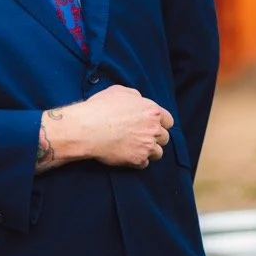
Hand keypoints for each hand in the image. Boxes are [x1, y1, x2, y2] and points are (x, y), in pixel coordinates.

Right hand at [39, 85, 172, 170]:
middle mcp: (153, 129)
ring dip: (149, 150)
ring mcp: (147, 146)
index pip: (168, 121)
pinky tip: (127, 154)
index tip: (151, 125)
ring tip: (135, 147)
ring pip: (158, 153)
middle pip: (165, 137)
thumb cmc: (100, 107)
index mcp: (152, 112)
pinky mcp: (138, 160)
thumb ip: (135, 96)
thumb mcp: (119, 91)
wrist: (87, 128)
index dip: (160, 123)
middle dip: (155, 137)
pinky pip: (145, 163)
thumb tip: (139, 101)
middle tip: (140, 136)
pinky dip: (138, 160)